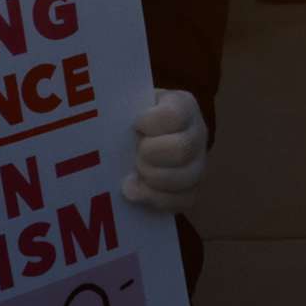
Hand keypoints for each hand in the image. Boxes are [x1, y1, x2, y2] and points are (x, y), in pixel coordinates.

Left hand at [122, 88, 206, 213]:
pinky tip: (136, 193)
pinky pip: (184, 200)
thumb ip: (122, 110)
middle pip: (182, 149)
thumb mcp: (128, 105)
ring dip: (152, 179)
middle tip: (135, 154)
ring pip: (186, 178)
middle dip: (149, 155)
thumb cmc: (129, 119)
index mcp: (182, 105)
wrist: (138, 140)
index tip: (134, 126)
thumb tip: (106, 119)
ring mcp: (199, 163)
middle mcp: (197, 133)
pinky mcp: (193, 189)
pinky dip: (155, 199)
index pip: (173, 116)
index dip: (149, 123)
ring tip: (132, 175)